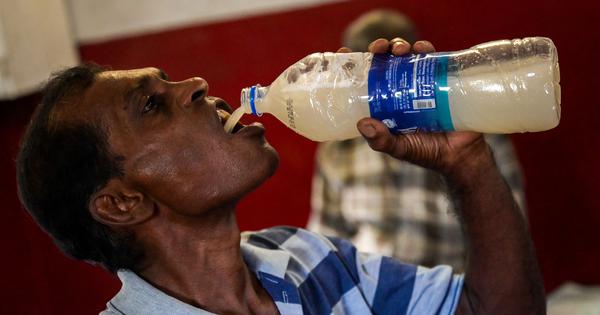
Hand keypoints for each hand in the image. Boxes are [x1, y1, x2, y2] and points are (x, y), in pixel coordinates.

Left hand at [340, 38, 489, 179]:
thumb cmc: (426, 152)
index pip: (364, 79)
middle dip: (379, 49)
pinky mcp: (441, 79)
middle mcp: (400, 89)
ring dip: (400, 46)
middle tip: (378, 48)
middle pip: (385, 61)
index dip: (353, 64)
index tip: (343, 52)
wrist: (461, 155)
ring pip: (406, 55)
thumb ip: (381, 141)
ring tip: (400, 50)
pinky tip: (422, 48)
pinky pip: (433, 58)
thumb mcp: (399, 149)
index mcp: (384, 103)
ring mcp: (421, 82)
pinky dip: (426, 49)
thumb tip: (363, 123)